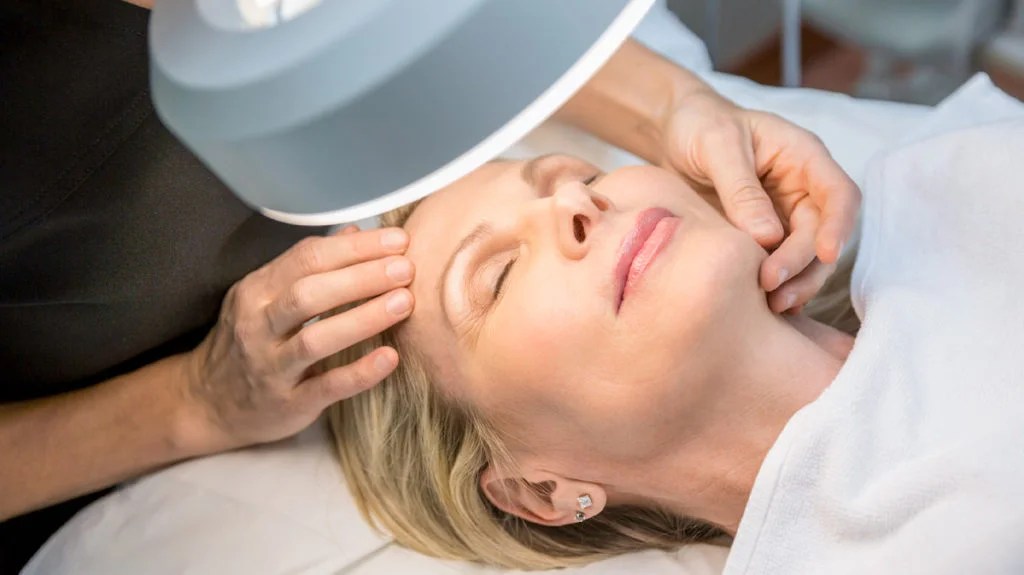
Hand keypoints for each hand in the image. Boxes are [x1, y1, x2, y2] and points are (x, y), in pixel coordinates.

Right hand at [180, 226, 414, 450]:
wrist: (208, 404)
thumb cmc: (251, 341)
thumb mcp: (268, 296)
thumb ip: (310, 264)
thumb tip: (357, 231)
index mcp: (258, 290)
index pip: (307, 257)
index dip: (355, 247)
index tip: (398, 240)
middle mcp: (258, 325)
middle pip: (309, 292)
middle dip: (361, 276)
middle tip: (405, 268)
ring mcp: (270, 367)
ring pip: (315, 339)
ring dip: (363, 318)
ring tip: (404, 303)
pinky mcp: (287, 404)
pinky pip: (325, 387)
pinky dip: (359, 372)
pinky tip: (391, 357)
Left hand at [659, 90, 860, 312]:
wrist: (674, 133)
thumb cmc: (699, 125)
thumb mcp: (716, 145)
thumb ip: (741, 188)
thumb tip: (767, 236)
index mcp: (802, 157)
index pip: (839, 193)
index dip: (838, 226)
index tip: (825, 253)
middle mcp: (801, 190)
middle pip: (821, 234)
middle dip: (802, 264)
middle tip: (771, 286)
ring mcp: (784, 217)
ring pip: (806, 258)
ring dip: (794, 283)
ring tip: (770, 305)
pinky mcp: (762, 239)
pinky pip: (779, 266)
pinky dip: (776, 286)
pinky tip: (762, 307)